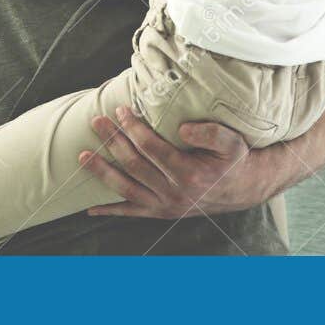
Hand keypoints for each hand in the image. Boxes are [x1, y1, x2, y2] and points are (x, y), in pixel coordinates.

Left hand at [77, 106, 265, 218]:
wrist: (243, 189)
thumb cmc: (233, 160)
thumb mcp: (231, 142)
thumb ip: (210, 133)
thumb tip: (181, 129)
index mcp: (190, 173)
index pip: (152, 147)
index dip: (133, 128)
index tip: (121, 110)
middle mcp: (175, 192)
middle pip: (134, 164)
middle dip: (112, 142)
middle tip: (96, 121)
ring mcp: (165, 206)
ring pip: (126, 189)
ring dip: (102, 171)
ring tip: (82, 156)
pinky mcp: (161, 214)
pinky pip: (131, 212)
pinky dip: (110, 211)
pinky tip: (90, 208)